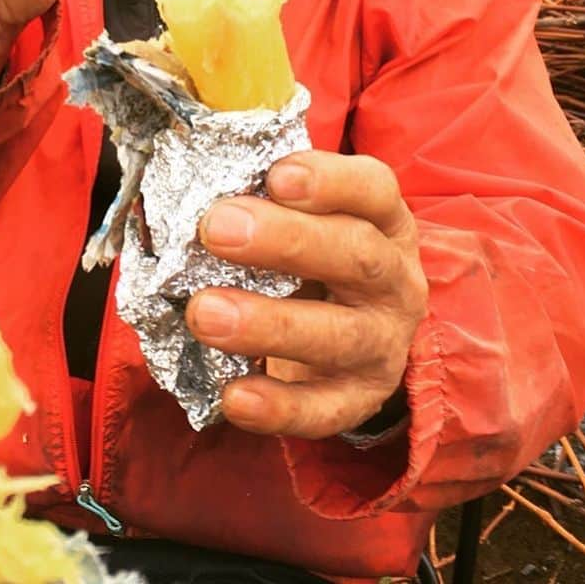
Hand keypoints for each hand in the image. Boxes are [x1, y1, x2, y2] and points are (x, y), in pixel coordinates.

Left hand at [186, 151, 427, 438]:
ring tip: (202, 312)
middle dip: (285, 241)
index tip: (276, 176)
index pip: (373, 189)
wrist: (357, 331)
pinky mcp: (361, 398)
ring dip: (268, 324)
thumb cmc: (317, 254)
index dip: (330, 181)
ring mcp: (384, 342)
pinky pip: (326, 410)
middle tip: (215, 229)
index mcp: (383, 219)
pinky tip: (233, 396)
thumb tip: (190, 175)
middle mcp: (395, 278)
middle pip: (355, 254)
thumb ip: (266, 195)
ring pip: (338, 335)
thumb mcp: (310, 216)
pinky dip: (279, 407)